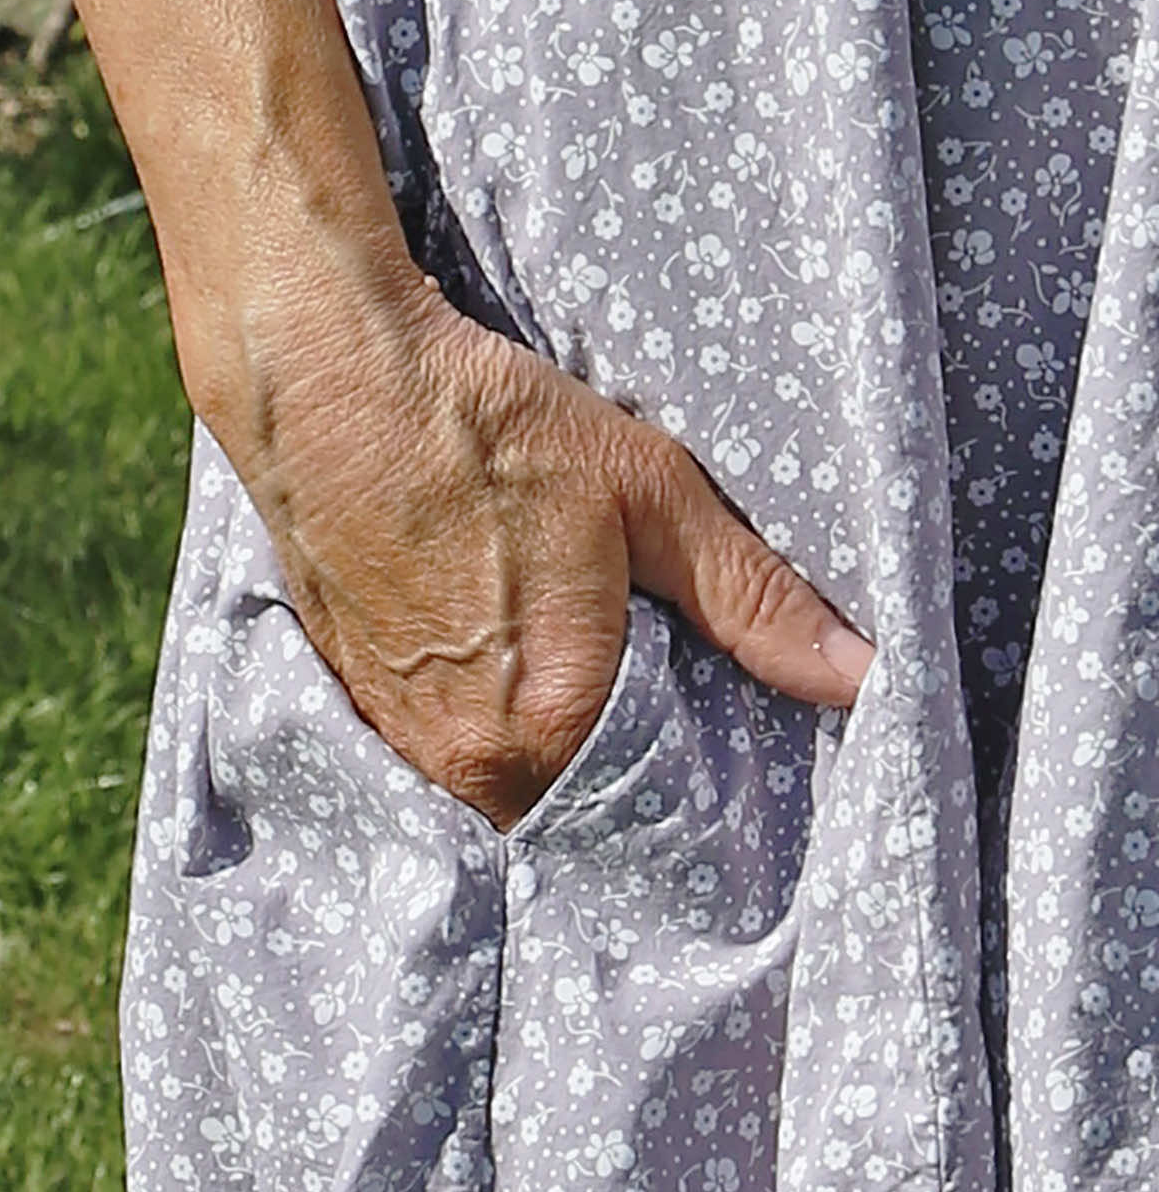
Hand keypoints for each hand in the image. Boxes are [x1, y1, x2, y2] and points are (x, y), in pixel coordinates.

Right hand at [196, 269, 873, 833]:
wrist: (324, 382)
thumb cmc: (488, 430)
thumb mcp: (649, 497)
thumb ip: (757, 601)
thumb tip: (867, 677)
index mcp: (553, 724)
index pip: (650, 809)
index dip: (691, 781)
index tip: (720, 745)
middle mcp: (469, 755)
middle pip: (574, 801)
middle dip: (621, 769)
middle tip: (657, 699)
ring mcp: (401, 733)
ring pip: (503, 780)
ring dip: (547, 748)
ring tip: (581, 673)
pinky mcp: (355, 697)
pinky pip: (441, 746)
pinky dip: (483, 720)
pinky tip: (499, 653)